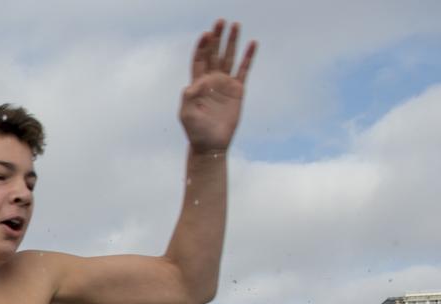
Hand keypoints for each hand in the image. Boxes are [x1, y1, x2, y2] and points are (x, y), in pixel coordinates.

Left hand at [179, 21, 256, 153]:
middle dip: (217, 37)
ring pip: (229, 57)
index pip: (200, 60)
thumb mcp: (187, 115)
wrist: (211, 145)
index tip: (206, 35)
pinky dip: (248, 57)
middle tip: (220, 21)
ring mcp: (225, 84)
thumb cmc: (196, 131)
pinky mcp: (237, 90)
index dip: (202, 46)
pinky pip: (244, 70)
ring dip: (232, 42)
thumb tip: (193, 85)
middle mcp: (211, 80)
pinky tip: (252, 43)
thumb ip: (188, 99)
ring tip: (235, 24)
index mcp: (197, 84)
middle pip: (214, 54)